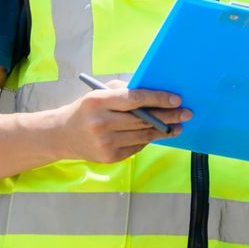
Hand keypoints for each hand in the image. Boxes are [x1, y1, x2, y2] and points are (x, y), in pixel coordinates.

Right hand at [55, 80, 190, 164]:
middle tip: (186, 113)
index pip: (134, 99)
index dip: (158, 99)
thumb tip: (155, 93)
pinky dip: (148, 140)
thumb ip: (125, 90)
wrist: (61, 135)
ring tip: (178, 126)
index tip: (176, 99)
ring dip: (163, 131)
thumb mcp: (100, 93)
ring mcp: (105, 143)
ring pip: (143, 136)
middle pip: (143, 119)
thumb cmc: (87, 109)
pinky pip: (136, 147)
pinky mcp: (109, 157)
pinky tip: (157, 134)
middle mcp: (101, 123)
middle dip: (168, 116)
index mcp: (98, 101)